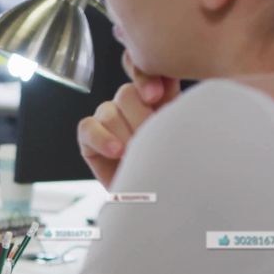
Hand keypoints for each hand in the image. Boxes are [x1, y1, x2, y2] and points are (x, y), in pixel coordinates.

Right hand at [77, 51, 180, 186]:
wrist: (156, 202)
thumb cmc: (175, 170)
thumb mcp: (186, 137)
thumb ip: (182, 109)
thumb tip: (176, 84)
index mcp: (158, 97)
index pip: (146, 71)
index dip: (146, 78)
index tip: (156, 96)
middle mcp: (131, 103)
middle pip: (127, 93)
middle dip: (139, 117)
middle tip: (151, 137)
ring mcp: (109, 118)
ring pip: (109, 110)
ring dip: (124, 133)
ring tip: (136, 152)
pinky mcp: (89, 136)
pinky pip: (88, 126)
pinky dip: (102, 138)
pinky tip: (117, 151)